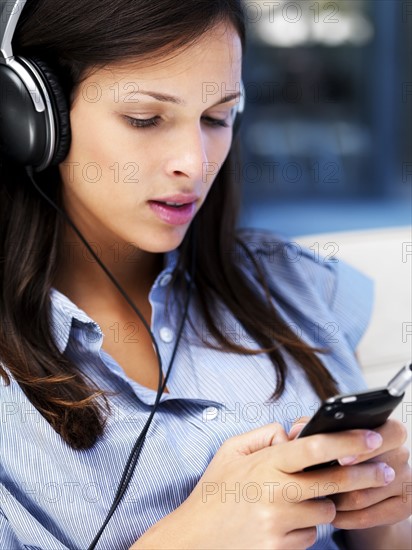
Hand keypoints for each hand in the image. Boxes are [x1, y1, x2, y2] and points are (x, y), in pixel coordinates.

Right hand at [131, 422, 392, 549]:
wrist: (195, 538)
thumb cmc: (213, 491)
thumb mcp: (229, 451)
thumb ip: (261, 434)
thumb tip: (291, 433)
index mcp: (265, 463)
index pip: (314, 447)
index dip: (346, 440)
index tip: (369, 436)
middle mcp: (275, 492)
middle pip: (333, 481)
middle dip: (364, 474)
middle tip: (384, 471)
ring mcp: (278, 523)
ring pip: (325, 512)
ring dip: (322, 506)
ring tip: (300, 501)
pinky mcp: (279, 548)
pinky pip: (309, 537)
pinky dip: (304, 530)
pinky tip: (284, 523)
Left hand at [289, 417, 411, 548]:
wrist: (359, 493)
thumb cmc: (338, 457)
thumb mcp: (326, 440)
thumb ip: (313, 429)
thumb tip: (298, 429)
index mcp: (386, 429)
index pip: (386, 431)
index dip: (363, 446)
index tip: (340, 458)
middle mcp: (401, 453)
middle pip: (378, 466)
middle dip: (349, 477)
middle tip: (326, 482)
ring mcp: (406, 480)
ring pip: (366, 494)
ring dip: (339, 499)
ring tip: (320, 498)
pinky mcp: (404, 507)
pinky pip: (370, 516)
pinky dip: (346, 517)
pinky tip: (332, 514)